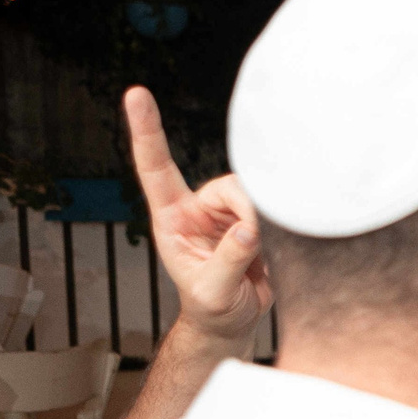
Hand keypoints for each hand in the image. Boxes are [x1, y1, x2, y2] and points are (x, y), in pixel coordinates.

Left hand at [126, 85, 268, 344]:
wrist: (232, 323)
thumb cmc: (212, 309)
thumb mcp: (212, 291)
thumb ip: (227, 260)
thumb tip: (248, 228)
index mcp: (173, 220)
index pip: (155, 168)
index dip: (147, 131)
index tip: (136, 95)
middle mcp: (198, 209)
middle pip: (228, 185)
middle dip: (247, 211)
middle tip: (254, 244)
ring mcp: (227, 213)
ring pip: (256, 194)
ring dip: (266, 222)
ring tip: (262, 255)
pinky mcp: (255, 220)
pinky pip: (274, 207)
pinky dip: (281, 225)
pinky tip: (275, 246)